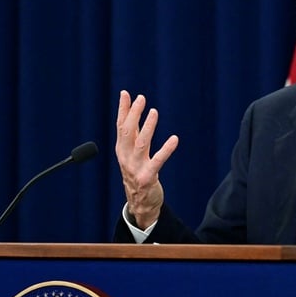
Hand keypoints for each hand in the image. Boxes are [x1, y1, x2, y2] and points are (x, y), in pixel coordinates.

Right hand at [115, 90, 178, 229]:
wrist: (140, 203)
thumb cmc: (137, 173)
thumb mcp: (132, 153)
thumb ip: (133, 133)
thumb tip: (133, 111)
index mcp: (121, 149)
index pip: (120, 126)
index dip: (123, 109)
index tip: (125, 93)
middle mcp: (125, 157)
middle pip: (127, 132)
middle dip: (133, 114)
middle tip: (141, 99)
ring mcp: (136, 168)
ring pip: (141, 143)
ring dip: (148, 127)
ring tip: (154, 112)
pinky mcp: (147, 177)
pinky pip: (158, 161)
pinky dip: (166, 149)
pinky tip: (174, 139)